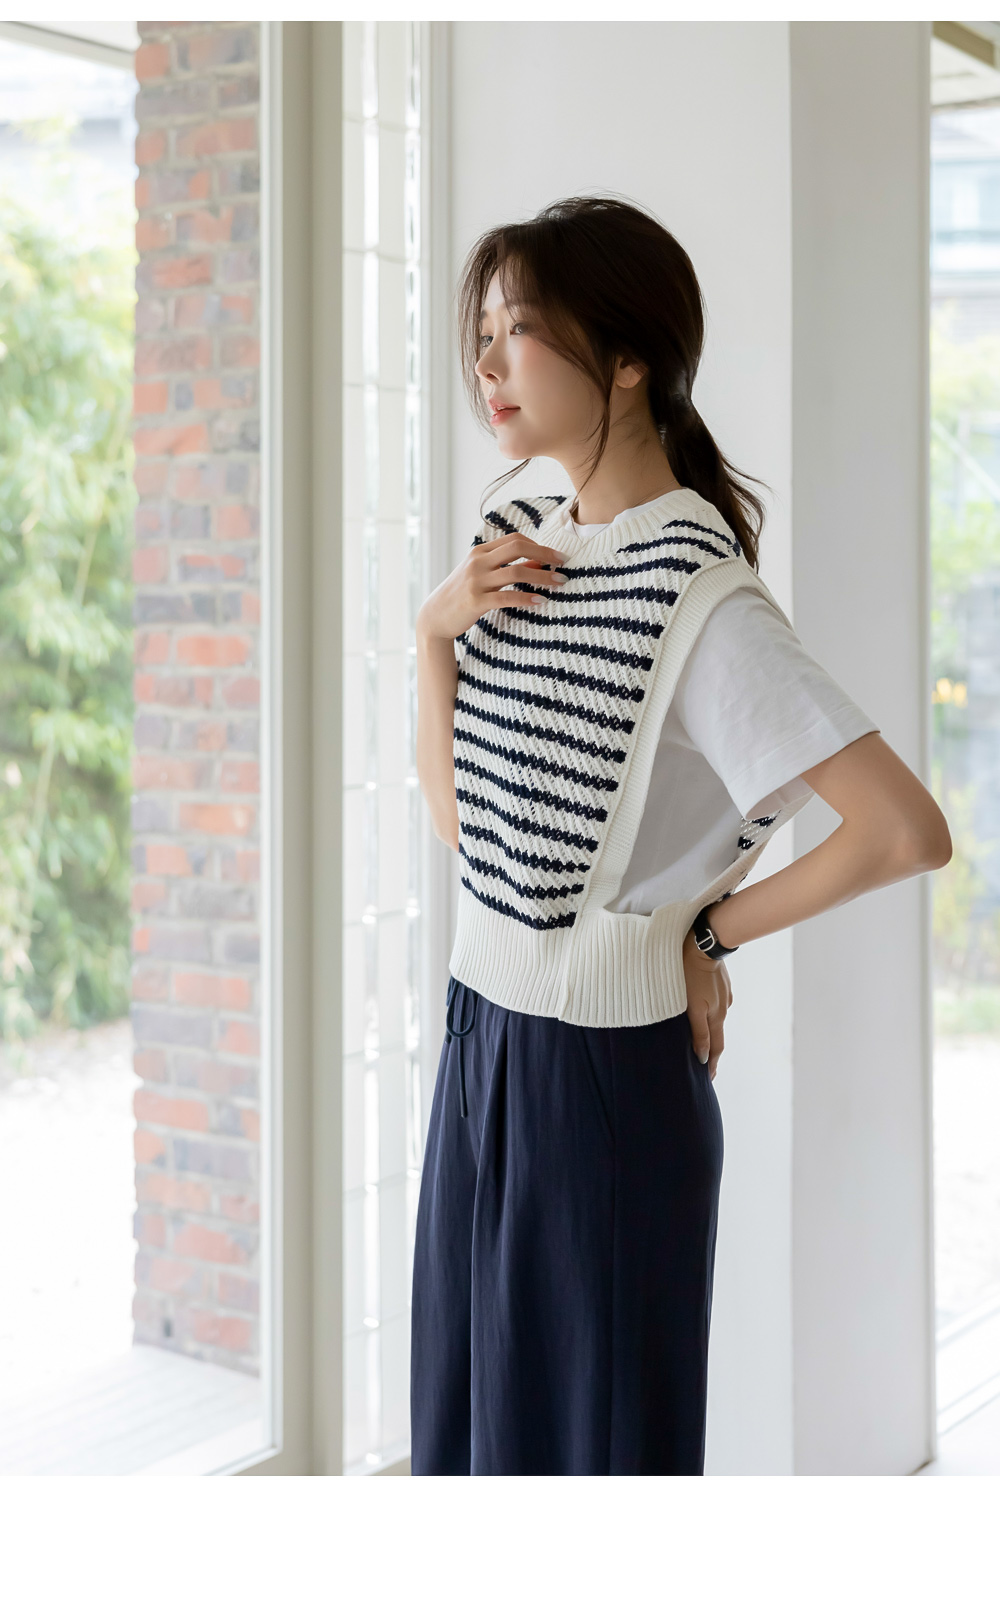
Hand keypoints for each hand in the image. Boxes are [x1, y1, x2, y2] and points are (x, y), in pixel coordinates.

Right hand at [416, 531, 567, 642]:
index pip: (515, 539)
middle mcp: (477, 562)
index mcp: (480, 551)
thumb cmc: (462, 595)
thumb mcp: (483, 576)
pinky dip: (527, 598)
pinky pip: (507, 597)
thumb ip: (507, 567)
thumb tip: (538, 561)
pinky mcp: (475, 601)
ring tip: (560, 583)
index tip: (557, 555)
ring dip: (542, 576)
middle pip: (517, 547)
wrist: (435, 616)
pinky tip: (541, 601)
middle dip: (545, 553)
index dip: (539, 545)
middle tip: (564, 563)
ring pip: (516, 572)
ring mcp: (476, 581)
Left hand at [682, 927, 732, 1080]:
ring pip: (716, 1018)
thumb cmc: (690, 975)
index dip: (711, 1063)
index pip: (714, 1047)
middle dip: (711, 1052)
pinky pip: (715, 1003)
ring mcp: (723, 995)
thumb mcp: (693, 1007)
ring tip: (703, 1041)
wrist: (703, 944)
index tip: (708, 1079)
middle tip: (706, 1067)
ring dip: (710, 1031)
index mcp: (716, 1016)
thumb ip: (698, 1032)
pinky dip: (710, 1013)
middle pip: (717, 1035)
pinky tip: (704, 1012)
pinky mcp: (720, 983)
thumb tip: (702, 1057)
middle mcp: (723, 1008)